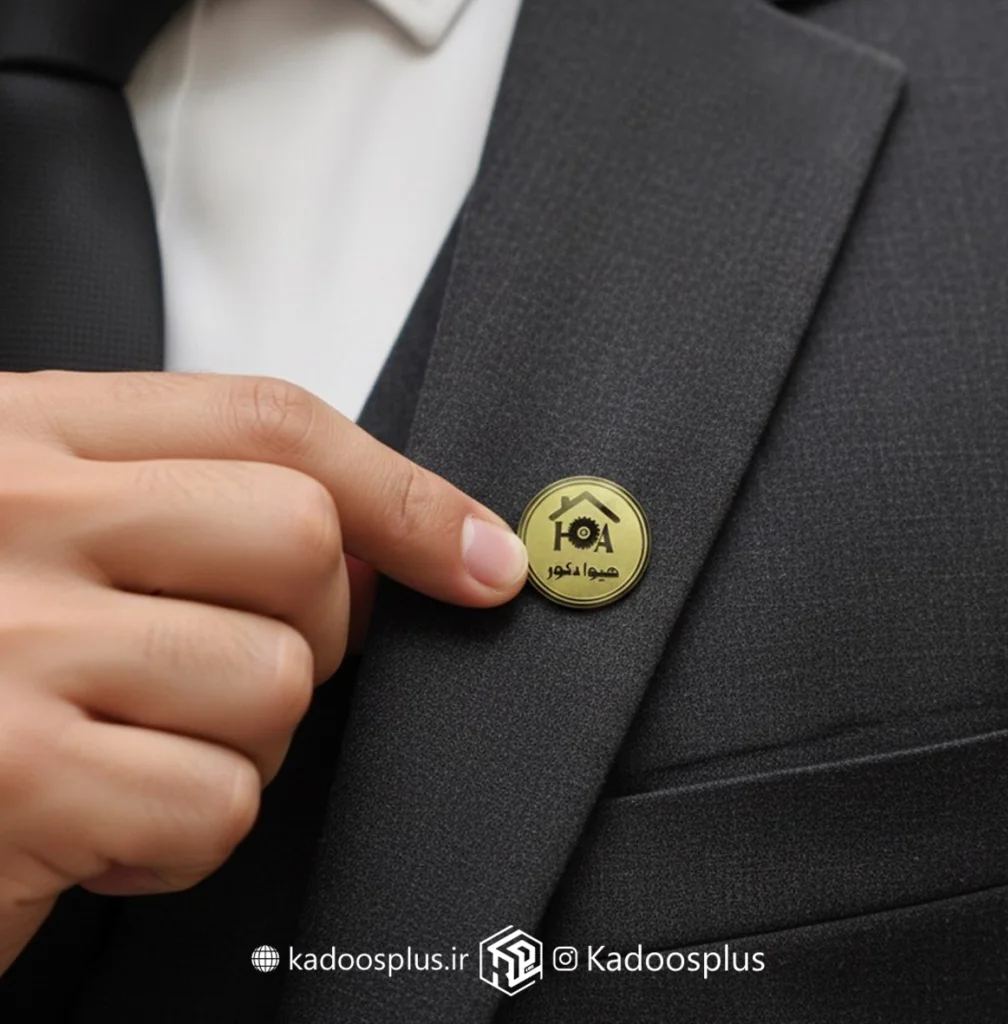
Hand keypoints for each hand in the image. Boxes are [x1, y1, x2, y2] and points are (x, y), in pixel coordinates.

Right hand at [0, 370, 527, 972]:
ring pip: (273, 681)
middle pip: (300, 541)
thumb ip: (185, 506)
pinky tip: (101, 817)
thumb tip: (389, 544)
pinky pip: (214, 803)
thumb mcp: (41, 529)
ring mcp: (6, 645)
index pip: (272, 425)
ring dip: (240, 739)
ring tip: (138, 743)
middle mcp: (14, 519)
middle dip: (316, 624)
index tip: (484, 556)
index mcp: (28, 436)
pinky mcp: (9, 780)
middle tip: (236, 661)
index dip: (405, 492)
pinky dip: (183, 832)